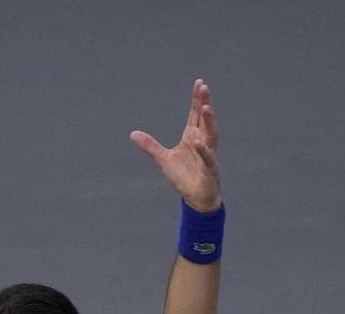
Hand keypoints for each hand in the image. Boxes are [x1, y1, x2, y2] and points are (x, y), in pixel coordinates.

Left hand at [130, 79, 221, 211]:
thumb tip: (133, 133)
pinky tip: (199, 142)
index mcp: (192, 137)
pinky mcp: (210, 169)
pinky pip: (208, 158)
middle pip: (205, 119)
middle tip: (204, 87)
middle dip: (204, 103)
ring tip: (206, 107)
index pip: (195, 115)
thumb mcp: (163, 159)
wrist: (196, 198)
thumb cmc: (184, 177)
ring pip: (211, 135)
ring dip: (209, 121)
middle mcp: (203, 142)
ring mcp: (208, 155)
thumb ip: (150, 146)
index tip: (199, 83)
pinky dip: (204, 151)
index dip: (197, 99)